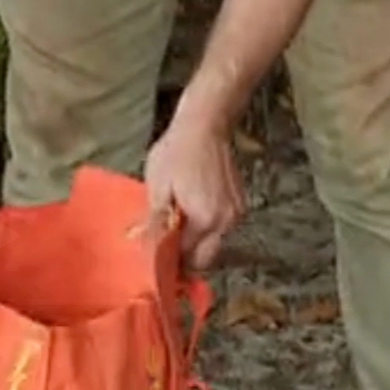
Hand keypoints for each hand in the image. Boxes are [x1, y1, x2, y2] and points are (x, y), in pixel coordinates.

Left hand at [144, 104, 245, 271]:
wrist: (205, 124)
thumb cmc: (177, 152)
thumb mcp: (157, 188)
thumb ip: (156, 224)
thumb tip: (148, 250)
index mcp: (205, 220)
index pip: (187, 258)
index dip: (170, 264)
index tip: (156, 265)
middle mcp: (226, 221)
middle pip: (205, 259)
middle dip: (186, 260)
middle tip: (166, 252)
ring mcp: (237, 212)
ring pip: (215, 244)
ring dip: (197, 244)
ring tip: (178, 228)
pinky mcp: (240, 203)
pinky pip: (222, 228)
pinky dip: (207, 228)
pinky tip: (192, 213)